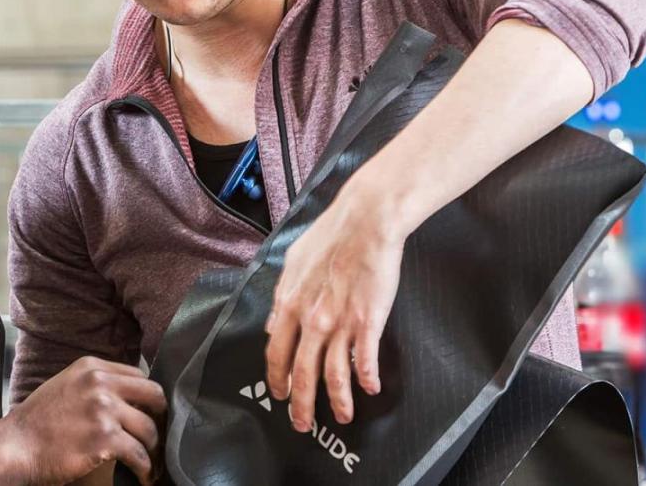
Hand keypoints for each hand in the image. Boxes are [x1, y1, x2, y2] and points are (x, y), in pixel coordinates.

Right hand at [0, 357, 165, 484]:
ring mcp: (103, 410)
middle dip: (161, 420)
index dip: (148, 399)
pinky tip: (144, 476)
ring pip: (149, 429)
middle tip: (159, 438)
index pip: (139, 375)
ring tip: (152, 464)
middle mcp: (100, 383)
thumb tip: (128, 395)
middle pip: (154, 396)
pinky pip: (140, 454)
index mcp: (92, 367)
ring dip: (155, 450)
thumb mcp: (66, 386)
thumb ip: (95, 384)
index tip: (151, 415)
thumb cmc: (38, 421)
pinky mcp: (105, 439)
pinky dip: (146, 469)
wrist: (16, 446)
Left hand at [263, 184, 406, 431]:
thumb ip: (282, 296)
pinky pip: (365, 359)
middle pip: (301, 372)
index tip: (280, 394)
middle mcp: (311, 318)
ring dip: (338, 401)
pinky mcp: (368, 321)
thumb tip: (275, 324)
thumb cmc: (330, 236)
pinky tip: (370, 388)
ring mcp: (340, 322)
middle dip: (301, 404)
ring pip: (333, 374)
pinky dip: (367, 378)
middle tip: (302, 424)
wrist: (364, 221)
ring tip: (344, 417)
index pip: (276, 352)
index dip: (277, 378)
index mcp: (290, 303)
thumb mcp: (292, 262)